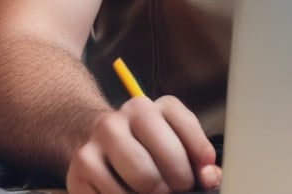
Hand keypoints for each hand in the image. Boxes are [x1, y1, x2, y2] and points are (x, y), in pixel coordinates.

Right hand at [66, 95, 221, 193]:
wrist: (88, 135)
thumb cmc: (140, 143)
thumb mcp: (170, 137)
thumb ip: (195, 155)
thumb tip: (210, 177)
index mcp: (149, 107)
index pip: (185, 129)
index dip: (201, 158)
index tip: (204, 175)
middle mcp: (123, 117)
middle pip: (165, 161)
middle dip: (179, 184)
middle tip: (177, 189)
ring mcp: (99, 141)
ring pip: (141, 183)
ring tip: (154, 192)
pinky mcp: (82, 166)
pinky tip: (130, 193)